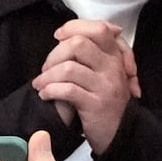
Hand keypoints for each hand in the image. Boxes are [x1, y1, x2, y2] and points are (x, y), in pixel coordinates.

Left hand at [33, 19, 141, 151]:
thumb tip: (66, 34)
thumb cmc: (105, 100)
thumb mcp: (105, 72)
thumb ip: (91, 52)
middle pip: (79, 44)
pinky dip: (50, 90)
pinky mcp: (96, 104)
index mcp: (115, 56)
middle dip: (54, 54)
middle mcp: (113, 67)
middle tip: (47, 69)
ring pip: (69, 68)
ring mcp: (106, 86)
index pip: (97, 29)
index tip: (59, 36)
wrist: (120, 133)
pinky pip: (67, 90)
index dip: (74, 27)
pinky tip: (46, 95)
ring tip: (41, 84)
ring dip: (47, 76)